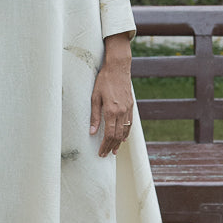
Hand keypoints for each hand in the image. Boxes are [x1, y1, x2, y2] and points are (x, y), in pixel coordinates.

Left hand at [89, 33, 133, 156]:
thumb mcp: (95, 97)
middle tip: (105, 154)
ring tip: (114, 150)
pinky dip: (126, 133)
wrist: (118, 68)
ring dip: (119, 142)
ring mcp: (128, 109)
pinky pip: (130, 123)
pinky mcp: (131, 106)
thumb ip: (94, 116)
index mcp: (111, 111)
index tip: (101, 152)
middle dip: (111, 146)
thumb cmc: (104, 81)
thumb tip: (91, 132)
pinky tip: (123, 138)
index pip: (108, 134)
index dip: (104, 145)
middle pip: (117, 135)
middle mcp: (122, 112)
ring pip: (125, 131)